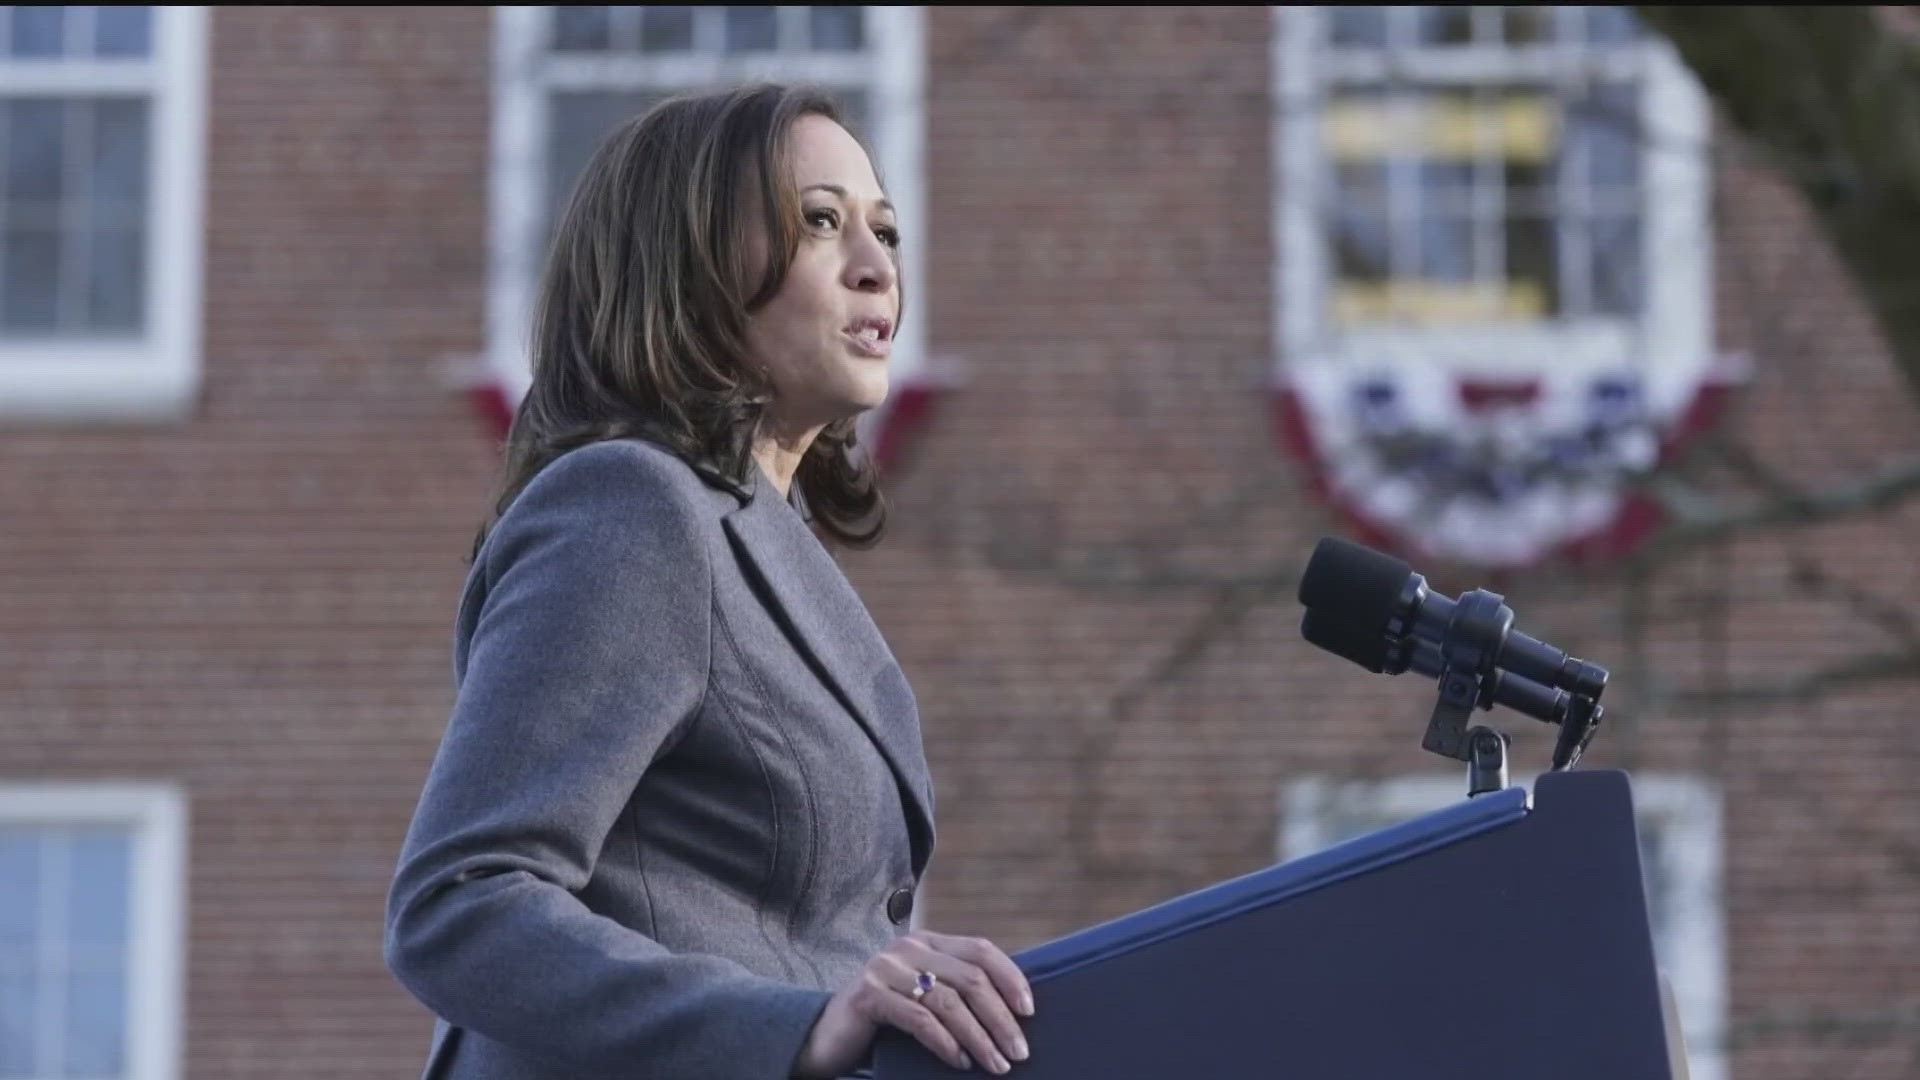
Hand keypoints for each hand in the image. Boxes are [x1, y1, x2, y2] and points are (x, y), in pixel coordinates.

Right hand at [792, 929, 1034, 1076]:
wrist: (828, 1038)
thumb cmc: (887, 1023)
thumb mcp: (925, 998)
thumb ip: (957, 992)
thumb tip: (1015, 1014)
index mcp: (928, 941)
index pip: (981, 950)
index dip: (1011, 978)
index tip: (1030, 1012)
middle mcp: (908, 947)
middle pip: (971, 978)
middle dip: (1001, 1018)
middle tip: (1019, 1052)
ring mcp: (886, 967)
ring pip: (948, 1001)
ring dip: (979, 1038)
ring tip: (996, 1065)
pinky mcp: (868, 993)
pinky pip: (918, 1018)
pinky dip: (944, 1042)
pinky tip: (959, 1062)